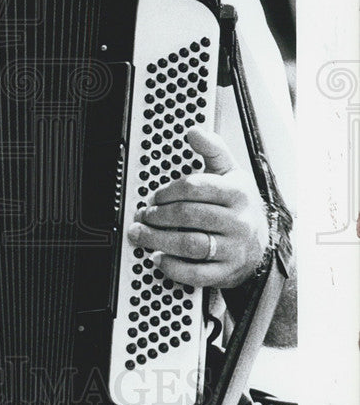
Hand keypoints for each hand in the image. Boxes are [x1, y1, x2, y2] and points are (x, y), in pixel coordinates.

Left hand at [127, 128, 267, 288]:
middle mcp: (238, 221)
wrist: (262, 244)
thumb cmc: (239, 206)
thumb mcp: (231, 173)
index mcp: (237, 193)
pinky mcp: (227, 272)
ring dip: (159, 240)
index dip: (167, 192)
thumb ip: (212, 150)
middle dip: (157, 216)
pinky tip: (159, 258)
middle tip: (142, 216)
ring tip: (141, 235)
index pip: (195, 187)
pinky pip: (197, 273)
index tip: (153, 197)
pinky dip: (174, 267)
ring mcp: (234, 248)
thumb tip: (194, 131)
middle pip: (189, 215)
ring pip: (191, 244)